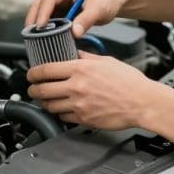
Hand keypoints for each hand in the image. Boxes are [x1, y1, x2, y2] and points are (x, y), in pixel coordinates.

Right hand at [25, 0, 125, 37]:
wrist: (111, 0)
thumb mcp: (99, 10)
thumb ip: (86, 20)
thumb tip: (74, 32)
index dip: (43, 13)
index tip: (40, 26)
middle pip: (39, 5)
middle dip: (34, 20)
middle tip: (32, 36)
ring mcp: (57, 0)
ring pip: (40, 12)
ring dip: (38, 25)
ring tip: (38, 39)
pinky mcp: (58, 10)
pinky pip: (48, 19)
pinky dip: (46, 28)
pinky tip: (46, 38)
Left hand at [26, 51, 161, 129]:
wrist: (143, 102)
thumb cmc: (130, 82)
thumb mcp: (106, 61)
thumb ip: (86, 58)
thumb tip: (73, 53)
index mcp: (81, 69)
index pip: (46, 70)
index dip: (33, 73)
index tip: (30, 74)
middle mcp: (77, 87)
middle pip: (42, 89)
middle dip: (32, 89)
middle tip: (32, 88)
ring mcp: (79, 105)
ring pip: (50, 106)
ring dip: (44, 103)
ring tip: (45, 99)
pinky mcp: (84, 119)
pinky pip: (63, 118)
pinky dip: (59, 114)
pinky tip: (61, 110)